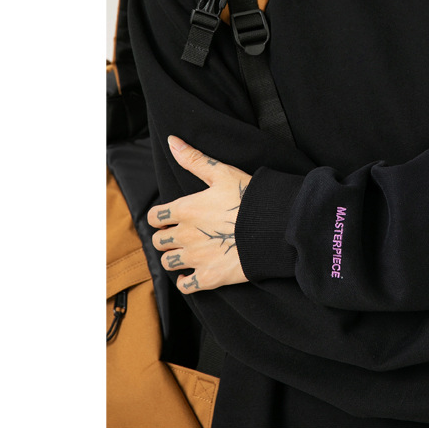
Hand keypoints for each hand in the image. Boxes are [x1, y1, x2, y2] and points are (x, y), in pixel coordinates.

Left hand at [147, 136, 251, 293]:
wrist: (274, 227)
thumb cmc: (250, 198)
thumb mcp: (222, 173)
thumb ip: (194, 159)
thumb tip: (172, 141)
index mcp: (185, 209)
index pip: (154, 217)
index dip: (161, 217)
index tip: (170, 217)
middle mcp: (185, 235)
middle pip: (159, 241)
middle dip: (166, 237)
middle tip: (180, 234)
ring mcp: (196, 258)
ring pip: (168, 263)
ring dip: (174, 258)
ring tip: (187, 252)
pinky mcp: (209, 277)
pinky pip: (185, 285)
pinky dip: (185, 281)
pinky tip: (193, 273)